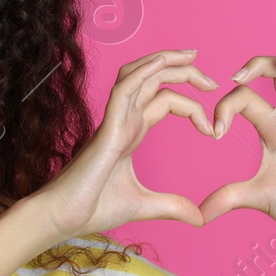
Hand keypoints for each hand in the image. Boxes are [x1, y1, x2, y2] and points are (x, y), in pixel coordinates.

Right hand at [31, 48, 216, 241]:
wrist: (63, 217)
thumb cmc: (92, 208)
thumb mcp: (144, 205)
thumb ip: (172, 207)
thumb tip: (200, 218)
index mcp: (132, 132)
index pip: (164, 101)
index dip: (192, 106)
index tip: (213, 129)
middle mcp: (124, 121)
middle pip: (155, 79)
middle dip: (185, 72)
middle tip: (213, 81)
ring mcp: (114, 121)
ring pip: (139, 75)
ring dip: (165, 61)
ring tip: (192, 57)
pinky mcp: (107, 129)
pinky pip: (124, 90)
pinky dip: (143, 72)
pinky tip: (163, 63)